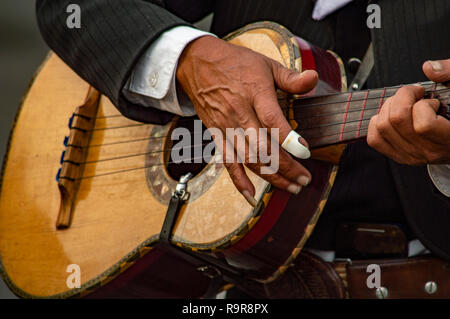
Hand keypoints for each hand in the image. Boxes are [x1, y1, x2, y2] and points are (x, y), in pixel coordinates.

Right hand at [176, 36, 317, 204]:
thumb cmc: (235, 63)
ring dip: (270, 176)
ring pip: (249, 158)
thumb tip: (313, 79)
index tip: (305, 151)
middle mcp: (239, 112)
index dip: (288, 138)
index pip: (271, 120)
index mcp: (254, 92)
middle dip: (286, 166)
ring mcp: (226, 126)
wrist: (197, 63)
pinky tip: (251, 195)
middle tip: (305, 178)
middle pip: (263, 146)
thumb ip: (291, 77)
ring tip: (291, 187)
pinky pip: (228, 162)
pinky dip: (239, 180)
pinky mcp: (217, 135)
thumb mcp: (266, 64)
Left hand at [367, 59, 449, 164]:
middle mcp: (429, 150)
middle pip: (397, 121)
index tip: (430, 98)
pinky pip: (375, 139)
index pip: (424, 125)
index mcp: (449, 137)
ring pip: (383, 127)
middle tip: (414, 95)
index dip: (423, 105)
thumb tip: (429, 68)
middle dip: (402, 98)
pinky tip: (392, 115)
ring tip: (405, 104)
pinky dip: (377, 122)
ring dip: (389, 107)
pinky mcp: (398, 154)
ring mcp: (412, 154)